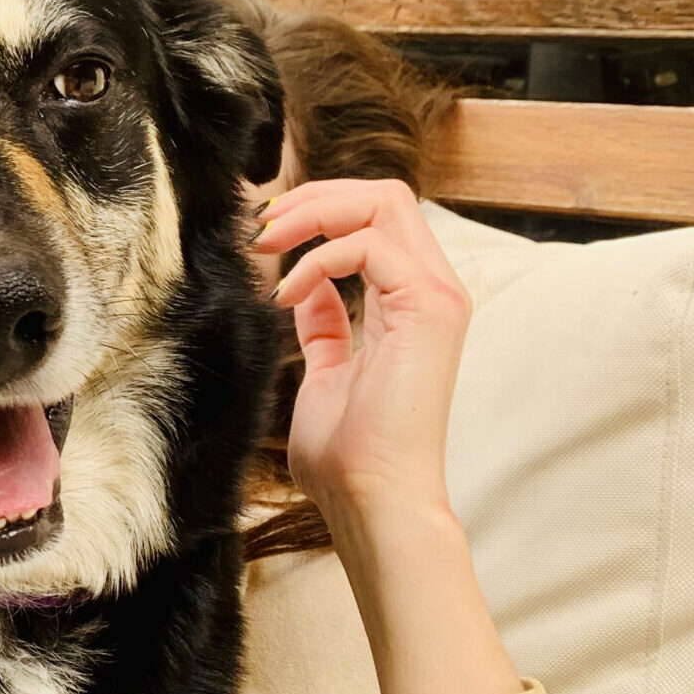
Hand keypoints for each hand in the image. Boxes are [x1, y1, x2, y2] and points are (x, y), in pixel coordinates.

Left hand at [255, 180, 518, 693]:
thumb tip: (307, 292)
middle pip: (382, 194)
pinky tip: (287, 295)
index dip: (316, 210)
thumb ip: (324, 328)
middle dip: (312, 197)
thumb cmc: (347, 455)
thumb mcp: (324, 373)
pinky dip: (319, 258)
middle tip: (257, 226)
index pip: (373, 218)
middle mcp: (431, 289)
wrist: (371, 498)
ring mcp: (436, 295)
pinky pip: (371, 244)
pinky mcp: (429, 307)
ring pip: (384, 201)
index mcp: (409, 301)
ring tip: (265, 246)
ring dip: (313, 214)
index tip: (261, 233)